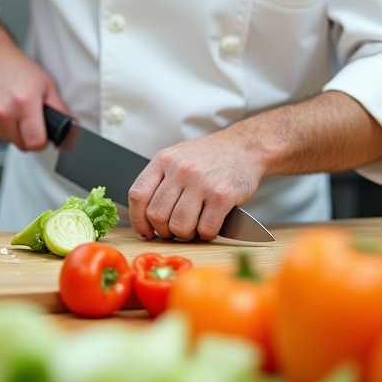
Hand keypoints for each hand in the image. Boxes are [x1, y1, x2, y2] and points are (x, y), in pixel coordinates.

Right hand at [0, 47, 66, 150]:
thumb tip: (68, 128)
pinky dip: (3, 127)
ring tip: (17, 113)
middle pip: (22, 145)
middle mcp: (4, 112)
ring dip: (15, 133)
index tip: (43, 136)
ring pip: (9, 141)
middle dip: (29, 137)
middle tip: (31, 120)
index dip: (43, 142)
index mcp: (25, 103)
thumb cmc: (18, 69)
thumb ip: (59, 109)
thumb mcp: (47, 85)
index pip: (35, 143)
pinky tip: (5, 112)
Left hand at [128, 127, 265, 241]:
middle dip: (164, 231)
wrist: (244, 146)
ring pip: (179, 226)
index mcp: (164, 160)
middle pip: (156, 215)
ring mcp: (201, 182)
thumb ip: (160, 181)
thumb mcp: (177, 158)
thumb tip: (144, 219)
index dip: (138, 220)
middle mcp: (180, 169)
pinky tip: (210, 225)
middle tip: (174, 231)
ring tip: (193, 228)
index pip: (137, 195)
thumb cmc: (210, 157)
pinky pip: (205, 229)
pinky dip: (206, 234)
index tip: (145, 232)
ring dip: (185, 235)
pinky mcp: (222, 195)